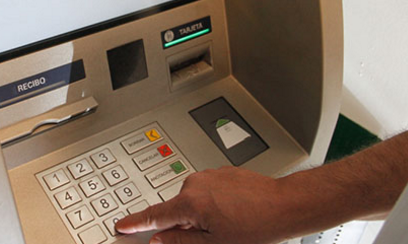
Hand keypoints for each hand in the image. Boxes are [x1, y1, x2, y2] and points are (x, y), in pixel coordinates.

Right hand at [115, 167, 290, 243]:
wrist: (285, 204)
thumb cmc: (256, 225)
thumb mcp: (215, 243)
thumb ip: (181, 241)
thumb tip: (160, 240)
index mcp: (189, 202)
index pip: (154, 215)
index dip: (136, 222)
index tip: (122, 224)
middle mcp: (195, 183)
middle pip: (177, 209)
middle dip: (185, 223)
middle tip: (211, 236)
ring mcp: (208, 175)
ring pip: (193, 199)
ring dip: (201, 213)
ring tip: (229, 224)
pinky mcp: (220, 172)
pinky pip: (207, 190)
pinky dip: (212, 202)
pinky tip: (233, 212)